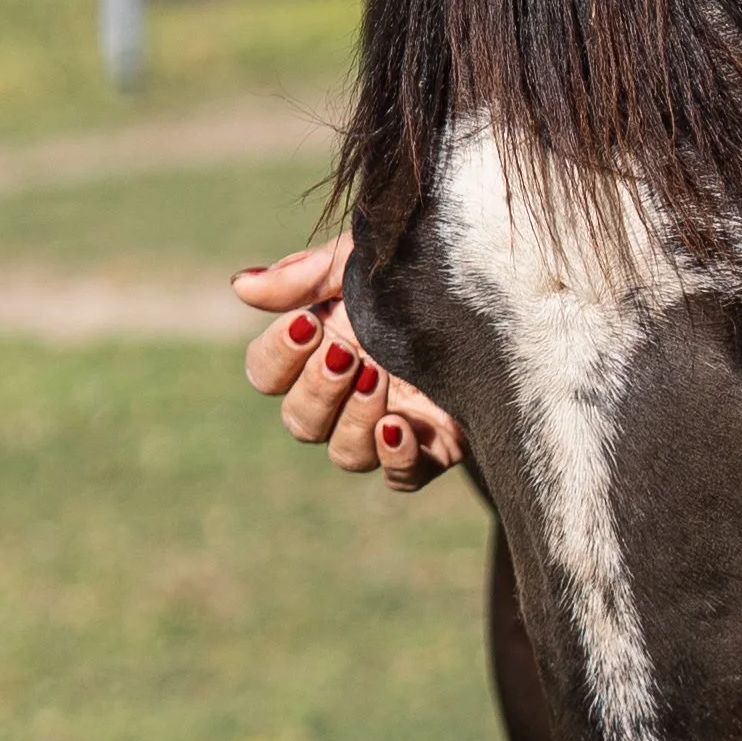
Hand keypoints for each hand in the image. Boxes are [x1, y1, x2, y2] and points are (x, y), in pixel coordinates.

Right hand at [232, 236, 464, 491]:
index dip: (278, 356)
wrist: (501, 293)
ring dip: (353, 419)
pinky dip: (396, 457)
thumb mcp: (363, 263)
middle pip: (299, 422)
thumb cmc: (423, 271)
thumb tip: (240, 286)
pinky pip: (401, 476)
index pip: (267, 373)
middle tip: (349, 354)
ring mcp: (387, 424)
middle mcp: (346, 394)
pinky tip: (401, 426)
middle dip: (318, 390)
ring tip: (378, 379)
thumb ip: (304, 277)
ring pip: (345, 453)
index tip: (309, 326)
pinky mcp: (432, 448)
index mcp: (321, 348)